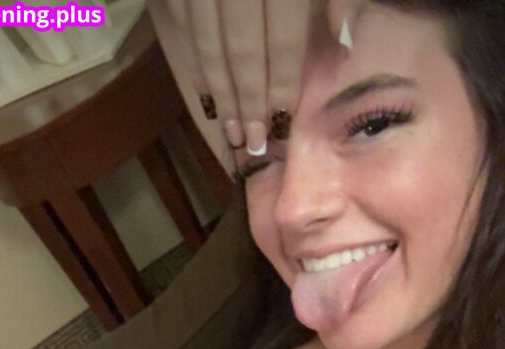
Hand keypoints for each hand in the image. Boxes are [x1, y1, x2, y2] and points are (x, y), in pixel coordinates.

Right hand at [148, 0, 364, 172]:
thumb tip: (342, 39)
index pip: (281, 38)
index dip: (278, 85)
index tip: (279, 126)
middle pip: (242, 49)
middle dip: (247, 102)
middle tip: (249, 147)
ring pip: (206, 43)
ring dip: (218, 94)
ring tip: (227, 135)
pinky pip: (181, 27)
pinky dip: (192, 63)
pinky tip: (204, 96)